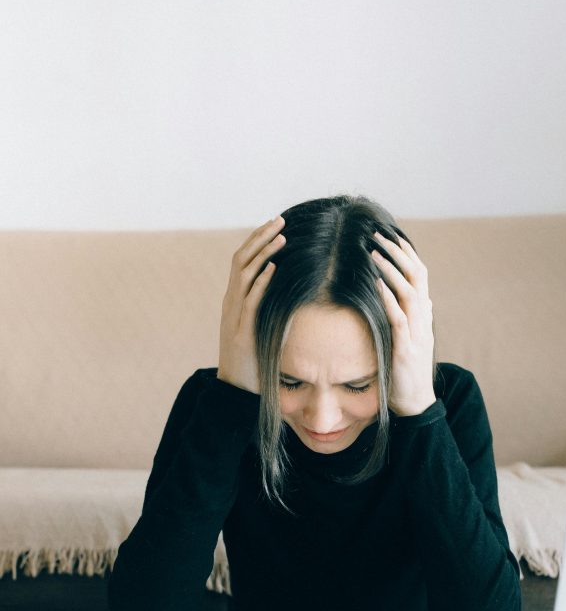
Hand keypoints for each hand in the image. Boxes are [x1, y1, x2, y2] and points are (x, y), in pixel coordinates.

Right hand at [217, 215, 285, 392]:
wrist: (236, 390)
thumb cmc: (254, 359)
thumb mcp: (260, 327)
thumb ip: (268, 308)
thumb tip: (291, 291)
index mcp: (234, 299)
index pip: (242, 260)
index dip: (257, 239)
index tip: (276, 225)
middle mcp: (231, 302)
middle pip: (241, 259)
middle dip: (261, 237)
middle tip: (281, 220)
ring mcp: (233, 316)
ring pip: (244, 275)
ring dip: (263, 253)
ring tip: (282, 237)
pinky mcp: (241, 332)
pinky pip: (250, 301)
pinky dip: (261, 282)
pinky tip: (275, 267)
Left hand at [371, 232, 435, 415]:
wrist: (415, 402)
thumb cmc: (407, 371)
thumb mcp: (413, 339)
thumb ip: (415, 318)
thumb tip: (421, 298)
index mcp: (424, 315)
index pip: (420, 275)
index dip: (407, 254)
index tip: (391, 235)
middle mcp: (424, 319)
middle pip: (417, 276)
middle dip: (398, 253)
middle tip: (378, 234)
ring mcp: (417, 333)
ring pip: (409, 292)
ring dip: (391, 270)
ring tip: (373, 252)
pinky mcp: (407, 349)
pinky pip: (399, 318)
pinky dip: (388, 299)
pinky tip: (376, 284)